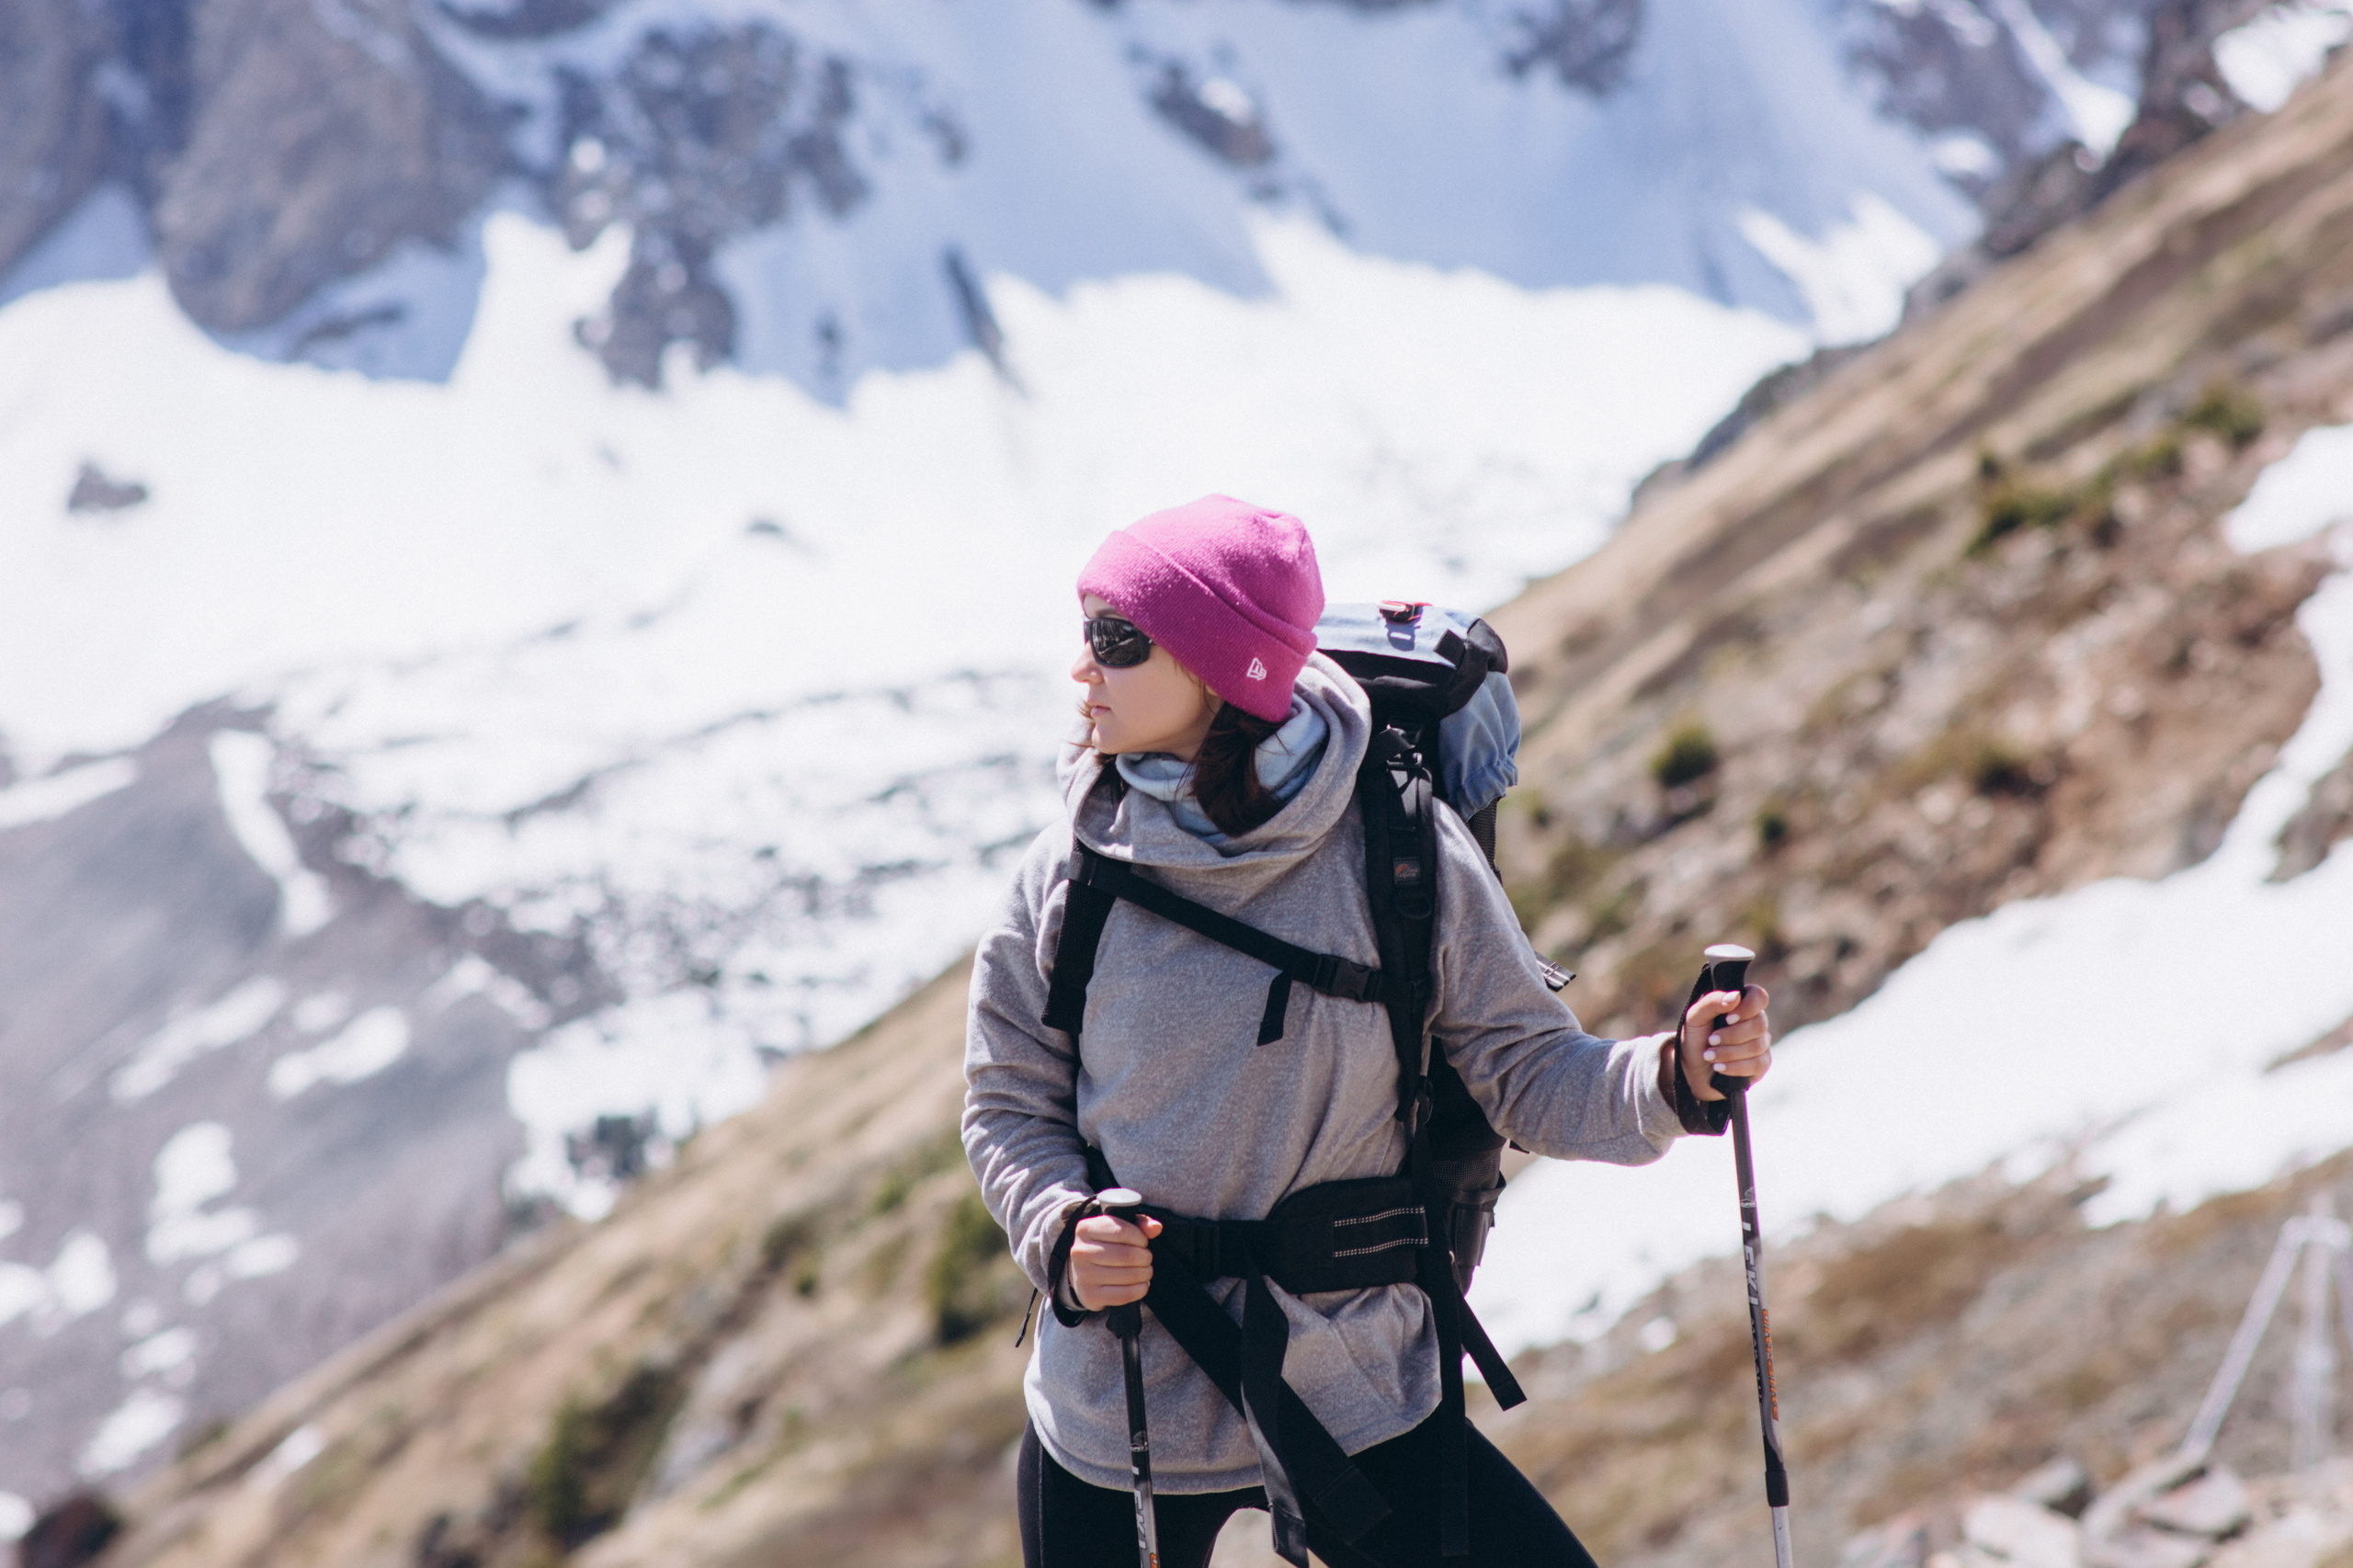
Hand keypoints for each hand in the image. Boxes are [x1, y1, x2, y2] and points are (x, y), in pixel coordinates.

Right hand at [1069, 1209, 1162, 1309]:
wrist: (1082, 1272)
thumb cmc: (1105, 1246)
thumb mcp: (1119, 1228)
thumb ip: (1139, 1224)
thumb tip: (1155, 1227)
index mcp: (1085, 1229)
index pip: (1122, 1231)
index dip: (1140, 1238)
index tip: (1143, 1242)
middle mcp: (1080, 1252)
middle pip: (1126, 1255)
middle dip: (1145, 1257)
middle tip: (1147, 1258)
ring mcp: (1083, 1275)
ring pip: (1127, 1275)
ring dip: (1144, 1273)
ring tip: (1145, 1271)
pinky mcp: (1090, 1295)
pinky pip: (1123, 1294)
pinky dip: (1139, 1290)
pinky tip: (1142, 1284)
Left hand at [1680, 983, 1771, 1101]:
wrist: (1692, 1067)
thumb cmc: (1696, 1037)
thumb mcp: (1695, 1017)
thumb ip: (1712, 1002)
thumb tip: (1735, 996)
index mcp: (1741, 1004)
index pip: (1758, 996)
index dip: (1748, 1007)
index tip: (1728, 1019)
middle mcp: (1755, 1021)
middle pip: (1759, 1025)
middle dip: (1731, 1035)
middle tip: (1711, 1040)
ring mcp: (1761, 1042)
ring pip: (1757, 1046)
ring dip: (1729, 1052)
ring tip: (1709, 1056)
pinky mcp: (1761, 1064)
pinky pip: (1758, 1064)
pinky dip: (1735, 1066)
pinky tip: (1719, 1067)